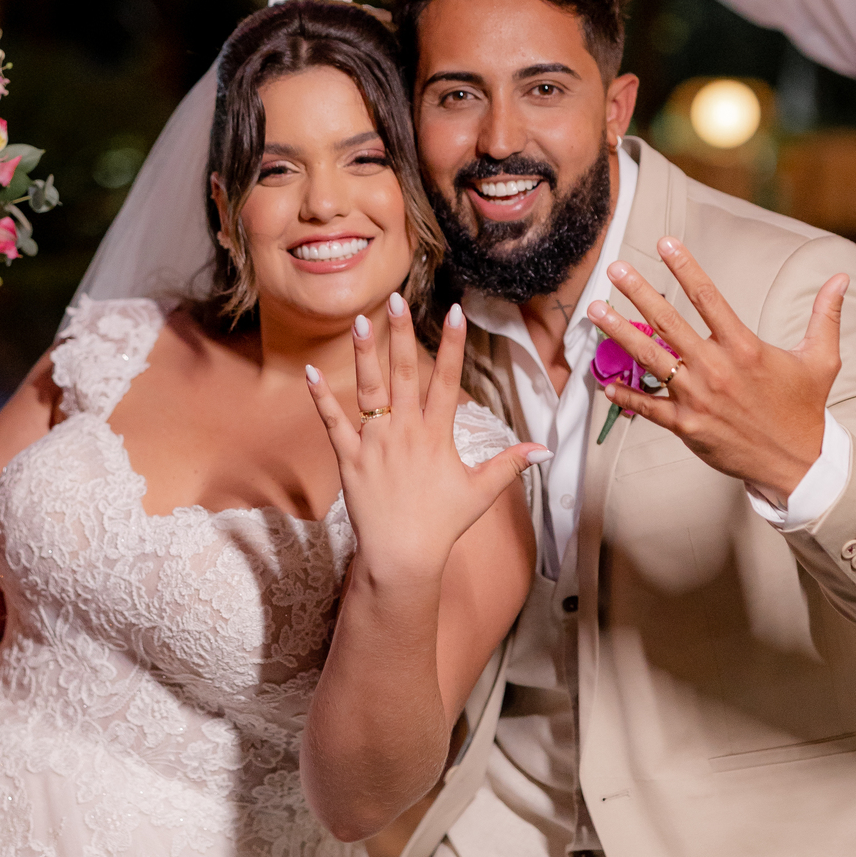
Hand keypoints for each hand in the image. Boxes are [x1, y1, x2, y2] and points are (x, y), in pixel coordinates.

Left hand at [306, 293, 545, 583]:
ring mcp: (376, 444)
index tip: (455, 311)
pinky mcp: (350, 459)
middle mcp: (406, 433)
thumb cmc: (442, 524)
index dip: (452, 345)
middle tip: (396, 300)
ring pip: (370, 391)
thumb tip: (544, 448)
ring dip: (365, 355)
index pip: (447, 381)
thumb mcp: (481, 492)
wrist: (402, 557)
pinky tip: (311, 372)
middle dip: (402, 334)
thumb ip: (510, 464)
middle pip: (405, 374)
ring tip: (361, 322)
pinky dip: (322, 398)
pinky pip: (333, 423)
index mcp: (437, 436)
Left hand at [586, 238, 847, 502]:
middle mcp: (717, 369)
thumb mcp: (821, 359)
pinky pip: (649, 407)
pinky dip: (626, 394)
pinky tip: (603, 380)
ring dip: (620, 332)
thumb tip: (841, 279)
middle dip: (639, 292)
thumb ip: (825, 316)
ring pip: (651, 359)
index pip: (709, 298)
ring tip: (595, 310)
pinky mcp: (687, 426)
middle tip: (614, 269)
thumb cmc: (804, 409)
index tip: (665, 243)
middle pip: (669, 323)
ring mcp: (698, 398)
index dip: (686, 268)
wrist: (797, 464)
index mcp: (745, 348)